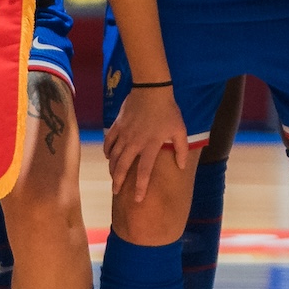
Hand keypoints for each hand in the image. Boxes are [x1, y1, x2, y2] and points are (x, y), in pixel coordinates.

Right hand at [101, 83, 192, 205]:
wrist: (151, 89)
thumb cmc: (168, 110)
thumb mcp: (180, 130)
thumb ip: (181, 150)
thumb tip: (181, 166)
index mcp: (151, 146)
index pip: (144, 171)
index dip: (140, 187)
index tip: (137, 199)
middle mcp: (135, 143)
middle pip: (123, 167)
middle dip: (118, 181)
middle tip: (115, 191)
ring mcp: (124, 134)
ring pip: (114, 156)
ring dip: (112, 168)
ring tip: (112, 177)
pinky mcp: (117, 125)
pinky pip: (108, 141)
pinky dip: (107, 151)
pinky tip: (108, 156)